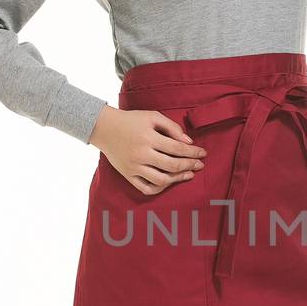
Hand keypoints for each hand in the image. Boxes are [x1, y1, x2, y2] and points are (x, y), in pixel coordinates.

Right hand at [88, 106, 206, 195]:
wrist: (104, 128)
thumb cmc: (131, 120)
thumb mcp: (152, 117)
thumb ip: (172, 127)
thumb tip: (189, 142)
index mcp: (148, 138)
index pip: (177, 148)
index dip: (193, 152)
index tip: (202, 153)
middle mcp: (141, 154)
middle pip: (172, 165)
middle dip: (189, 165)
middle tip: (199, 164)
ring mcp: (134, 167)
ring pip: (161, 180)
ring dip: (178, 179)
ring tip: (188, 174)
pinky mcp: (128, 175)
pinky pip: (146, 188)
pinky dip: (160, 188)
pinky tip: (169, 181)